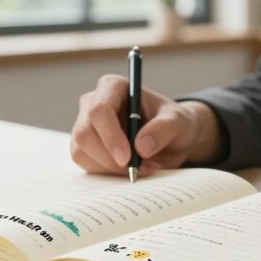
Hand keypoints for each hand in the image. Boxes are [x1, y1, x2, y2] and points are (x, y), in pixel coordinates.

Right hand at [70, 75, 222, 175]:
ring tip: (143, 167)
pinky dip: (109, 174)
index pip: (99, 110)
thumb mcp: (178, 122)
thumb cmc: (173, 122)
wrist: (171, 139)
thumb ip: (164, 129)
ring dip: (111, 168)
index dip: (110, 136)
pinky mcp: (85, 147)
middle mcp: (93, 103)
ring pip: (82, 152)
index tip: (127, 158)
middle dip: (110, 158)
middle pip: (85, 134)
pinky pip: (87, 165)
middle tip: (138, 169)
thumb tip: (141, 146)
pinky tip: (131, 169)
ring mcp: (85, 125)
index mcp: (113, 87)